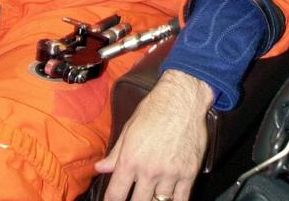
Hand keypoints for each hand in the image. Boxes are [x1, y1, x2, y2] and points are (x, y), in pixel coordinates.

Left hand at [94, 69, 212, 200]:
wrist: (182, 99)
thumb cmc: (154, 109)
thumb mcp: (129, 128)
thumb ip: (115, 153)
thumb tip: (100, 168)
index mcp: (130, 159)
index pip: (116, 194)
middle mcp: (149, 170)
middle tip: (134, 197)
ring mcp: (170, 174)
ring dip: (153, 200)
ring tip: (150, 195)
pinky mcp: (189, 174)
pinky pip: (181, 200)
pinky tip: (169, 199)